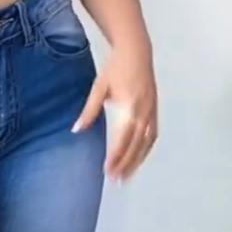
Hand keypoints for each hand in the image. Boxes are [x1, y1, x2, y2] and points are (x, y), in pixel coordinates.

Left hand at [73, 43, 157, 179]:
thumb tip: (76, 130)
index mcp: (131, 105)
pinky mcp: (155, 110)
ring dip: (137, 161)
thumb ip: (89, 110)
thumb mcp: (99, 87)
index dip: (117, 155)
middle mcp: (144, 111)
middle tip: (115, 180)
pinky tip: (138, 160)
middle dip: (126, 164)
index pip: (124, 137)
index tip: (107, 170)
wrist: (137, 51)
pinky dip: (145, 150)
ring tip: (126, 177)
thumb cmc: (116, 68)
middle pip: (137, 144)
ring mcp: (152, 111)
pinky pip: (152, 135)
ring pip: (147, 143)